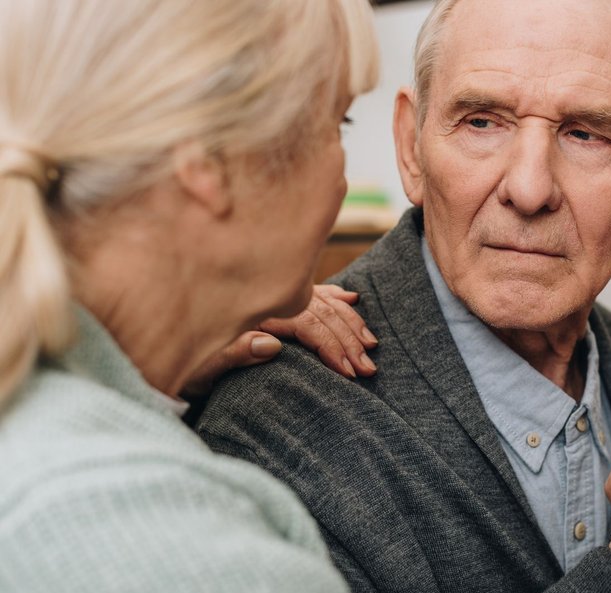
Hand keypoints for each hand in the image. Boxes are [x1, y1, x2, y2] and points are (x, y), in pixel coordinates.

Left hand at [182, 285, 376, 397]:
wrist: (152, 343)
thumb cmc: (175, 363)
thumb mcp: (196, 366)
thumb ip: (232, 354)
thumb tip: (272, 345)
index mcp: (251, 312)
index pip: (305, 324)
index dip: (331, 347)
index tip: (350, 371)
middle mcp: (263, 298)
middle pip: (318, 312)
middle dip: (348, 340)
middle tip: (369, 367)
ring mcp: (267, 295)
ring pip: (319, 302)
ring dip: (348, 322)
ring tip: (370, 342)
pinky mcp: (268, 299)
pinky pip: (309, 291)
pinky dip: (333, 296)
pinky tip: (351, 299)